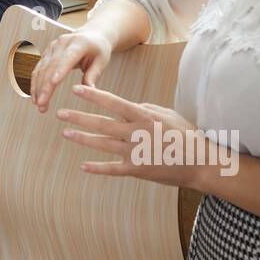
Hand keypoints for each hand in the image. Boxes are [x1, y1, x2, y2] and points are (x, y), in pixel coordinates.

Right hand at [28, 29, 112, 111]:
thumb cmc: (98, 48)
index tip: (53, 83)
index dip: (59, 70)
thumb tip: (89, 90)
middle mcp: (62, 43)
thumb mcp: (102, 60)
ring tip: (39, 105)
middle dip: (45, 86)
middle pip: (51, 66)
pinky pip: (38, 69)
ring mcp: (52, 47)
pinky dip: (35, 83)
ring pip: (42, 68)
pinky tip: (35, 96)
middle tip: (42, 104)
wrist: (91, 34)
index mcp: (78, 43)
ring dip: (38, 87)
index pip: (67, 58)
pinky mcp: (46, 53)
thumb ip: (94, 74)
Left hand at [56, 83, 219, 190]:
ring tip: (66, 133)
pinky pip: (113, 169)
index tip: (76, 90)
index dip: (93, 96)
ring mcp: (136, 152)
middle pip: (102, 124)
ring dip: (83, 139)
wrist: (200, 162)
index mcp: (144, 115)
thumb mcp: (166, 114)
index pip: (113, 103)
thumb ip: (144, 108)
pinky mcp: (138, 170)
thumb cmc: (184, 134)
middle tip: (60, 113)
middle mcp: (137, 132)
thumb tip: (126, 106)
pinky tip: (83, 165)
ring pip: (103, 144)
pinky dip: (98, 168)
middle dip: (79, 118)